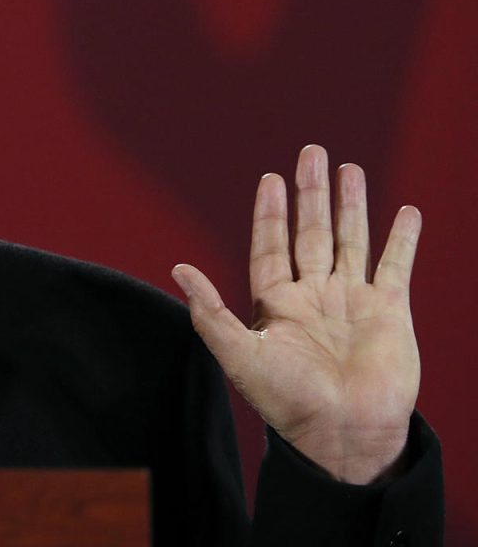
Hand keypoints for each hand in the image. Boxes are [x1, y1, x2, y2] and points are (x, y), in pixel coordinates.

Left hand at [172, 145, 420, 483]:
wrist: (342, 434)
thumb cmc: (286, 401)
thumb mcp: (239, 355)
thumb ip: (209, 311)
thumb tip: (178, 268)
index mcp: (276, 302)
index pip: (271, 244)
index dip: (270, 212)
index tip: (270, 178)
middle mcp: (313, 294)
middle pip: (310, 231)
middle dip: (310, 193)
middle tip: (311, 151)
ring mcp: (351, 300)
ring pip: (350, 239)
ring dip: (350, 204)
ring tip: (348, 168)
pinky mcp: (389, 311)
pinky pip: (396, 265)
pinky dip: (402, 238)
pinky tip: (405, 211)